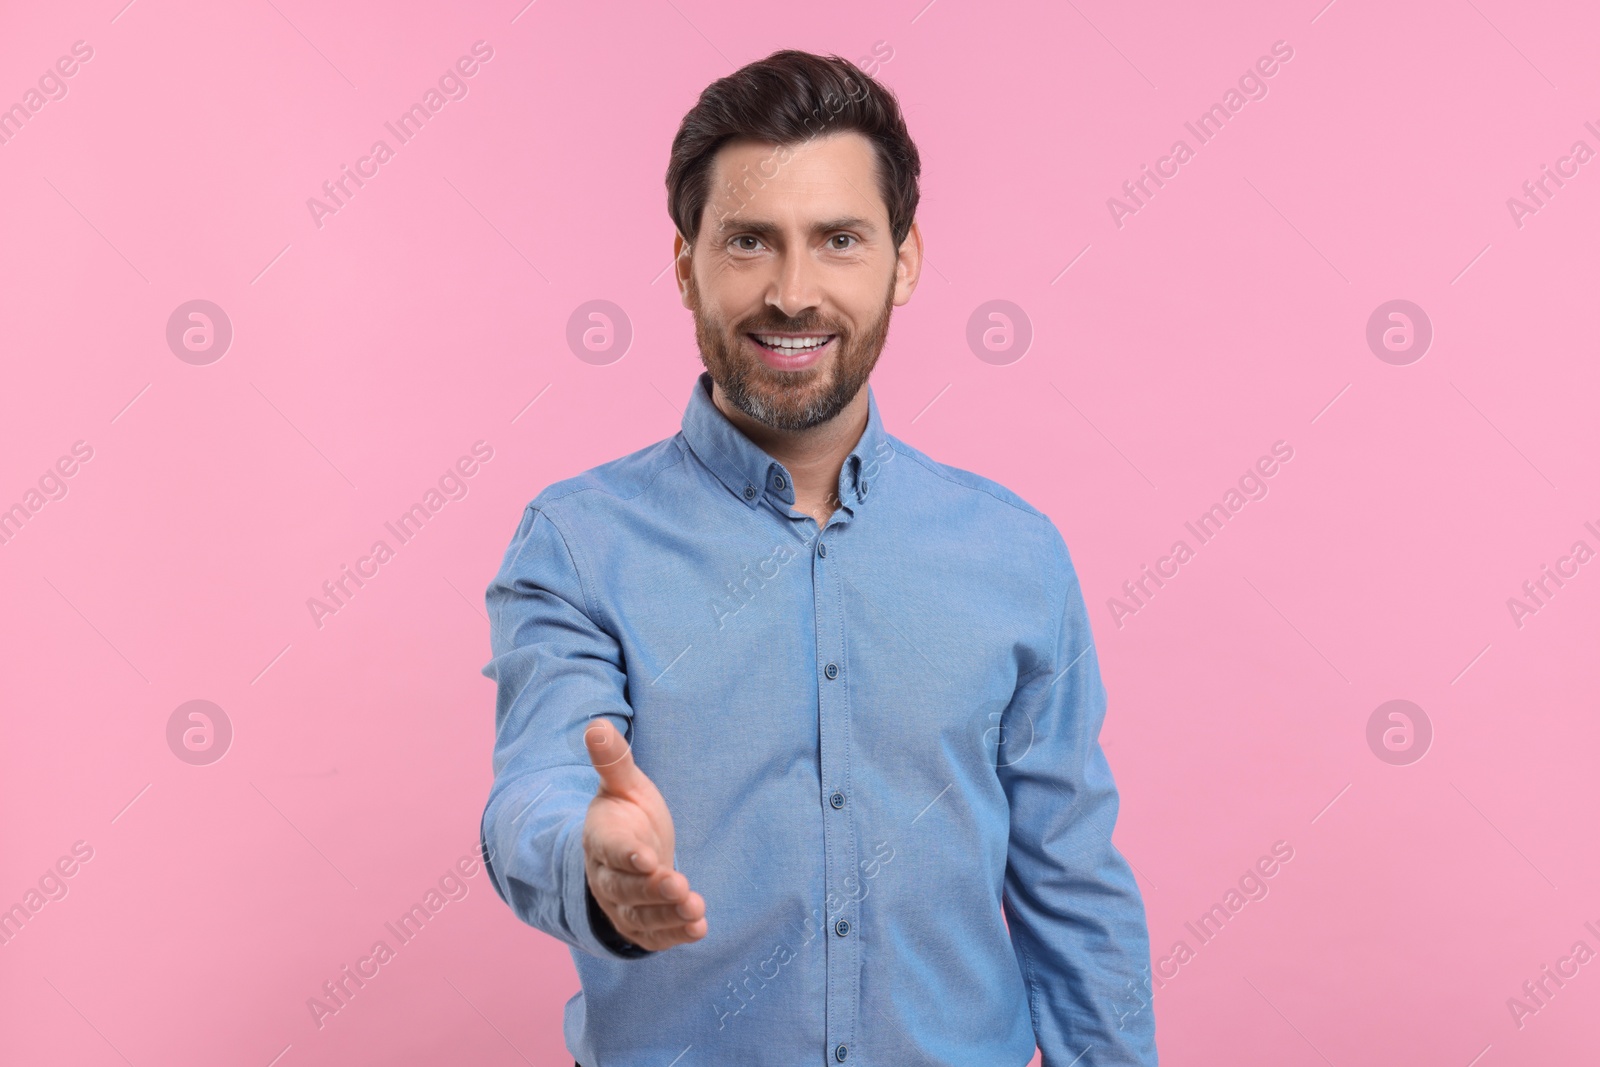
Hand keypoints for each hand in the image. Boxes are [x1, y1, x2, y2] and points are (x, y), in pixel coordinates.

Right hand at [582, 717, 707, 950]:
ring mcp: (621, 905)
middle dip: (651, 890)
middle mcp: (606, 877)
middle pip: (624, 888)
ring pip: (640, 915)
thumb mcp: (624, 785)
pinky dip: (674, 935)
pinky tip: (698, 929)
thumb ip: (614, 762)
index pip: (610, 849)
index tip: (647, 857)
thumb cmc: (627, 814)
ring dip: (667, 915)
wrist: (628, 853)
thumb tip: (596, 726)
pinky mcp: (640, 925)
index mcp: (600, 839)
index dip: (626, 855)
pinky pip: (654, 935)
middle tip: (679, 886)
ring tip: (696, 910)